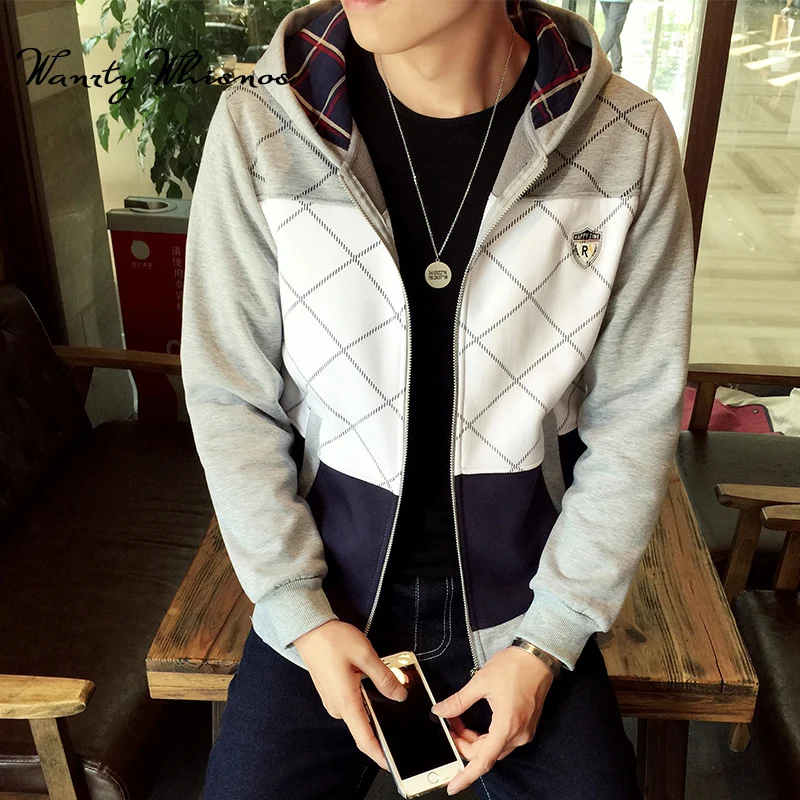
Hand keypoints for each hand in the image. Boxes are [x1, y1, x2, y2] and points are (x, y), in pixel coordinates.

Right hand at [293, 620, 406, 769]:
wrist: (308, 629)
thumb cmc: (332, 640)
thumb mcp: (365, 655)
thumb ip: (384, 677)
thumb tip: (399, 695)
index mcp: (346, 701)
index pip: (364, 738)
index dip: (378, 753)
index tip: (391, 762)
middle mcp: (337, 706)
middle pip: (364, 724)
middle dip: (382, 717)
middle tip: (394, 697)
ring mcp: (332, 700)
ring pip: (359, 711)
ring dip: (372, 702)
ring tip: (380, 679)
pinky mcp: (331, 692)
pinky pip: (351, 701)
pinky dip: (363, 695)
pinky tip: (366, 677)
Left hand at [431, 646, 553, 794]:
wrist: (538, 656)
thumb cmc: (513, 667)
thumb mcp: (480, 682)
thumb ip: (458, 701)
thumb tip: (439, 711)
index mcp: (506, 727)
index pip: (482, 761)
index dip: (466, 776)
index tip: (452, 786)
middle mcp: (517, 735)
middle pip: (485, 753)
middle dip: (463, 744)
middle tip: (449, 724)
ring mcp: (524, 732)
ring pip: (493, 747)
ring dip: (474, 739)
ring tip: (459, 719)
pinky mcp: (525, 726)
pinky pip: (502, 739)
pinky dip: (486, 735)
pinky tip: (475, 721)